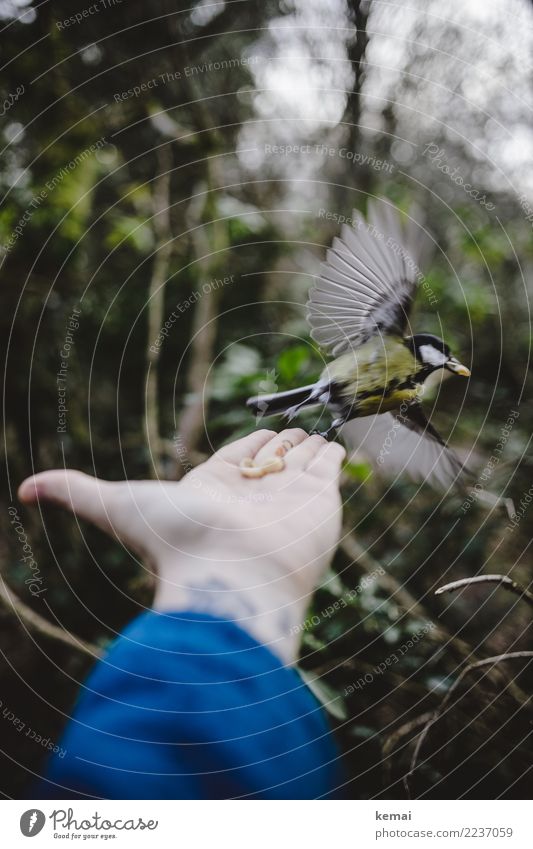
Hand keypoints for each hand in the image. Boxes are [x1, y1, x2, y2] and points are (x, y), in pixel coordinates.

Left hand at [18, 429, 345, 662]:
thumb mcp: (117, 505)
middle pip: (271, 460)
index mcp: (214, 491)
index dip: (249, 445)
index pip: (237, 459)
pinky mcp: (320, 498)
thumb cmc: (178, 542)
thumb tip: (22, 488)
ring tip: (315, 434)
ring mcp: (289, 498)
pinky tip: (333, 443)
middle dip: (280, 445)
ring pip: (301, 462)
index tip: (260, 434)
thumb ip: (76, 490)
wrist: (234, 576)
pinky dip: (332, 454)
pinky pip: (329, 467)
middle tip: (290, 431)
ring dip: (307, 447)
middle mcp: (253, 495)